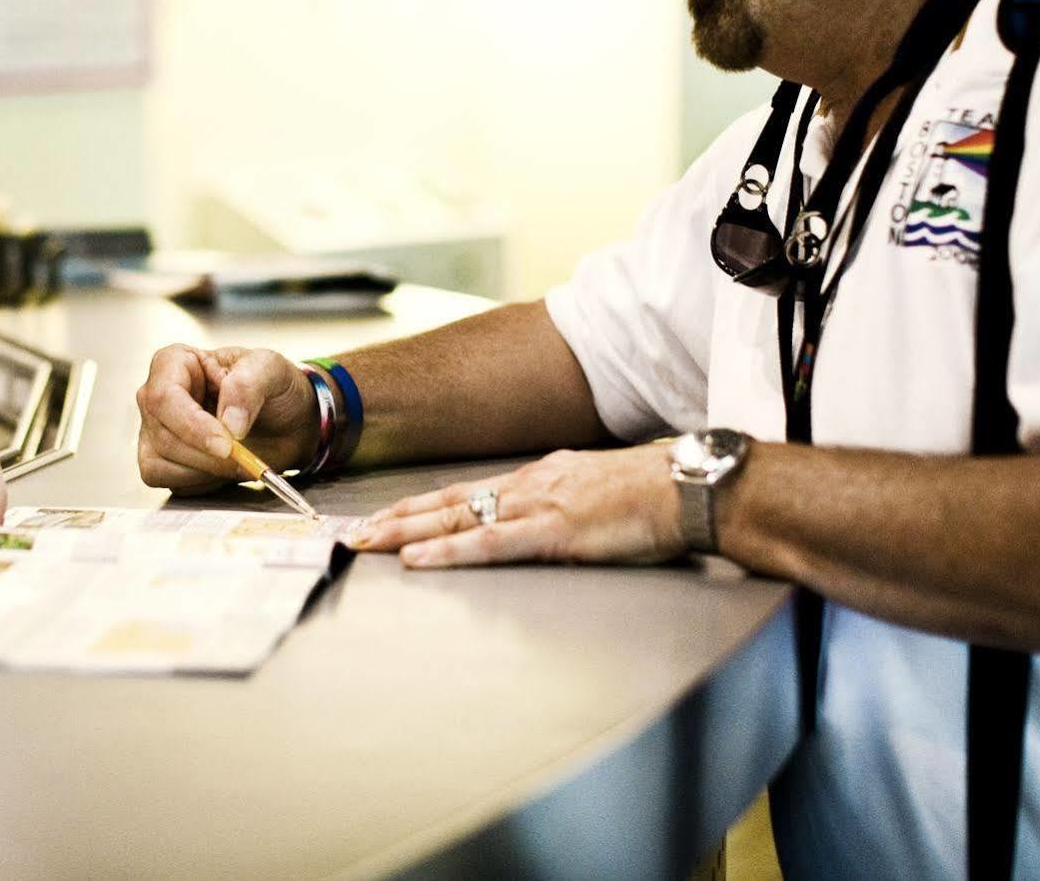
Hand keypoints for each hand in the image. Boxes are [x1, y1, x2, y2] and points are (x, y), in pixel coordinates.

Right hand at [136, 344, 317, 490]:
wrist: (288, 421)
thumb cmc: (273, 387)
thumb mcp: (270, 369)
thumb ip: (248, 385)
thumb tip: (229, 422)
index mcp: (174, 363)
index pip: (164, 397)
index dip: (192, 426)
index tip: (226, 443)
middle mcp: (157, 398)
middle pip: (163, 437)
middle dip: (208, 455)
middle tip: (245, 456)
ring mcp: (156, 432)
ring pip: (161, 465)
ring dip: (207, 471)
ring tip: (239, 459)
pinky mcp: (164, 462)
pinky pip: (173, 485)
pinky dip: (204, 483)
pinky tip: (226, 468)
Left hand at [348, 446, 684, 567]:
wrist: (687, 488)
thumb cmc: (651, 496)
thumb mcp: (592, 493)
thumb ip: (559, 506)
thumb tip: (536, 520)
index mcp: (536, 479)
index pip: (464, 493)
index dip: (420, 506)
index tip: (383, 517)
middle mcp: (527, 485)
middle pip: (448, 502)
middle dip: (396, 518)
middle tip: (353, 532)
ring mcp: (538, 507)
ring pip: (457, 519)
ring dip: (406, 533)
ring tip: (366, 543)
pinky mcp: (554, 533)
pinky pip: (491, 544)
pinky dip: (450, 553)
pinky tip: (420, 560)